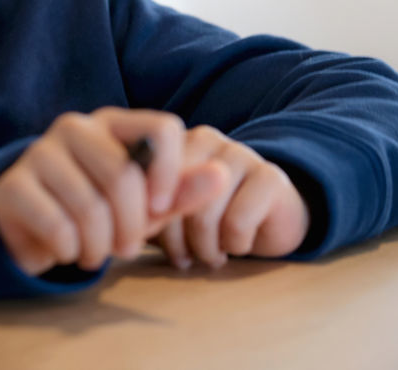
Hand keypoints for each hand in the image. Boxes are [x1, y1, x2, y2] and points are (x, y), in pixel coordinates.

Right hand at [0, 108, 228, 275]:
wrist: (34, 227)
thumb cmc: (100, 211)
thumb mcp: (147, 205)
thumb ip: (182, 190)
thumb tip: (222, 174)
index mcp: (112, 122)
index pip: (162, 128)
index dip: (171, 173)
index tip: (162, 208)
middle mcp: (74, 127)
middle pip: (124, 175)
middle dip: (132, 226)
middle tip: (127, 248)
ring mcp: (39, 152)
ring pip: (89, 207)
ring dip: (99, 246)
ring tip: (96, 252)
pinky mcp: (12, 185)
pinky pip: (56, 225)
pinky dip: (69, 249)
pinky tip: (67, 249)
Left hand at [152, 124, 310, 269]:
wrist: (269, 221)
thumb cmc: (209, 220)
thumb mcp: (170, 215)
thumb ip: (147, 212)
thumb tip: (126, 225)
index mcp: (174, 143)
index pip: (147, 183)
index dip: (150, 220)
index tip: (155, 239)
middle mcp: (206, 139)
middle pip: (175, 200)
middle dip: (176, 240)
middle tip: (186, 258)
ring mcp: (240, 153)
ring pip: (204, 214)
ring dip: (206, 249)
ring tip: (210, 255)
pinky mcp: (270, 176)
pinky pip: (237, 222)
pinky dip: (235, 245)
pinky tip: (238, 245)